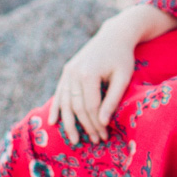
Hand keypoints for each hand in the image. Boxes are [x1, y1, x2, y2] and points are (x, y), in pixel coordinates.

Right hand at [48, 18, 138, 146]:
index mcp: (88, 74)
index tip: (105, 136)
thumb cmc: (122, 57)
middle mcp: (73, 73)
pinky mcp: (66, 71)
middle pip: (77, 107)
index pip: (91, 107)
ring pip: (65, 103)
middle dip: (86, 126)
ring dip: (69, 123)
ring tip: (74, 140)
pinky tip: (53, 122)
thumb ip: (112, 99)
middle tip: (96, 140)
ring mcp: (67, 72)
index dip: (97, 124)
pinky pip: (59, 93)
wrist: (113, 36)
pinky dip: (56, 108)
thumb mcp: (123, 77)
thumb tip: (103, 122)